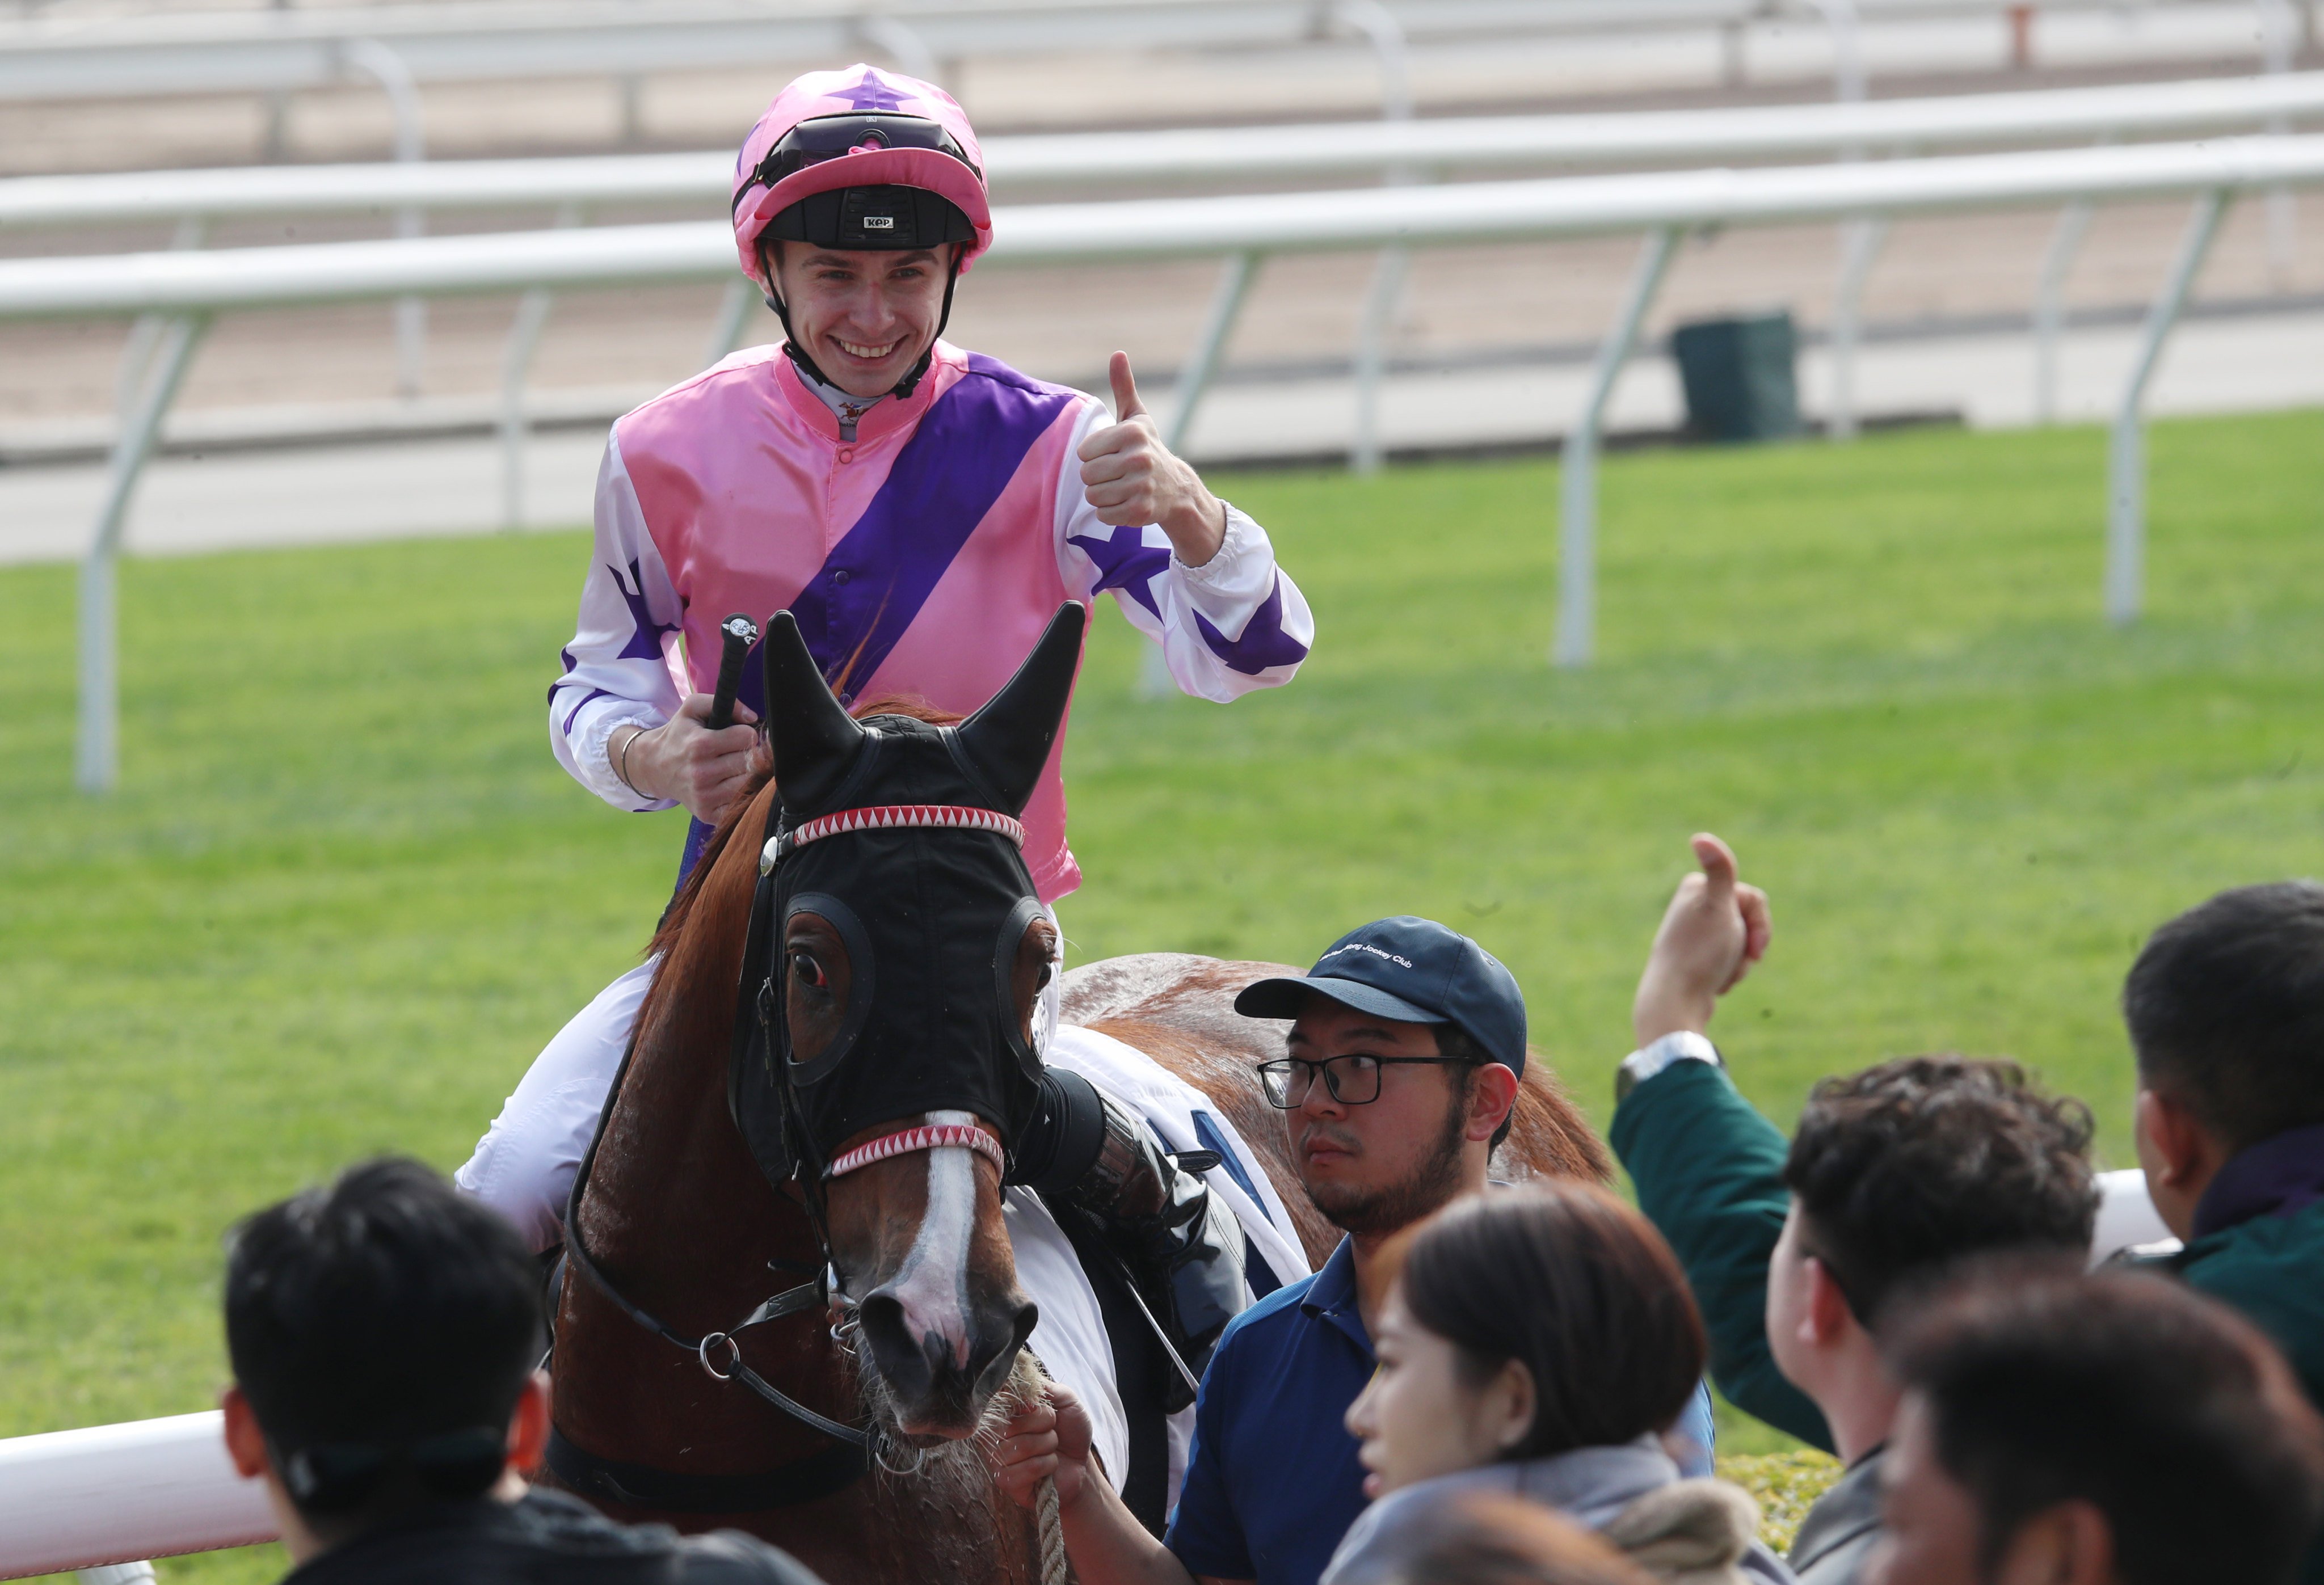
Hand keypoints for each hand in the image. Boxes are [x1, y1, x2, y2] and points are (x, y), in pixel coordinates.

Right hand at [620, 693, 760, 823]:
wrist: (654, 766)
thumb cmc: (679, 735)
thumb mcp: (693, 708)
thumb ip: (725, 703)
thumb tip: (752, 718)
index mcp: (700, 745)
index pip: (747, 738)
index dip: (746, 734)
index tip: (737, 736)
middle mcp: (702, 773)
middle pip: (751, 762)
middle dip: (748, 754)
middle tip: (735, 753)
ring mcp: (704, 796)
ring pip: (749, 784)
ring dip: (746, 775)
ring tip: (733, 768)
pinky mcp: (707, 813)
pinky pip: (740, 805)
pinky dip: (740, 796)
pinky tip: (729, 785)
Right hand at [990, 1384, 1096, 1512]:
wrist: (1081, 1462)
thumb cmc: (1069, 1430)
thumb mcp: (1065, 1400)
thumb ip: (1045, 1387)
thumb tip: (1021, 1383)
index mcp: (1005, 1411)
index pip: (1001, 1400)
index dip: (1028, 1405)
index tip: (1040, 1407)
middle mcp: (995, 1433)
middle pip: (1011, 1425)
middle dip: (1044, 1427)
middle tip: (1052, 1431)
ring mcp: (997, 1458)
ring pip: (1021, 1447)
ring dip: (1047, 1447)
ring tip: (1050, 1449)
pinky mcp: (1005, 1481)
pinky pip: (1026, 1470)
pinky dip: (1046, 1466)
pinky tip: (1047, 1468)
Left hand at [1078, 352, 1225, 566]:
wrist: (1176, 488)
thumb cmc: (1147, 448)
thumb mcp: (1136, 417)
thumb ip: (1123, 386)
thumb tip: (1117, 353)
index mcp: (1132, 433)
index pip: (1083, 452)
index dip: (1092, 456)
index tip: (1111, 455)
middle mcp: (1140, 458)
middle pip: (1086, 475)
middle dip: (1096, 477)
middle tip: (1115, 474)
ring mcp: (1142, 486)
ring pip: (1093, 497)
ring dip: (1102, 495)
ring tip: (1121, 488)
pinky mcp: (1142, 511)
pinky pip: (1103, 515)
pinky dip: (1110, 513)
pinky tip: (1126, 503)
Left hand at [1632, 833, 1771, 1047]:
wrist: (1675, 1000)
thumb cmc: (1700, 953)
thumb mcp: (1718, 907)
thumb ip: (1719, 870)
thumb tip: (1698, 837)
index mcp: (1695, 886)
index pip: (1754, 899)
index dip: (1760, 926)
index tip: (1752, 947)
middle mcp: (1690, 904)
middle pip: (1748, 921)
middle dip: (1748, 947)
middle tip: (1733, 965)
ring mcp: (1692, 932)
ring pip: (1740, 943)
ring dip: (1740, 963)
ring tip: (1720, 977)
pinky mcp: (1693, 958)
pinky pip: (1727, 962)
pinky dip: (1728, 974)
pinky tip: (1714, 985)